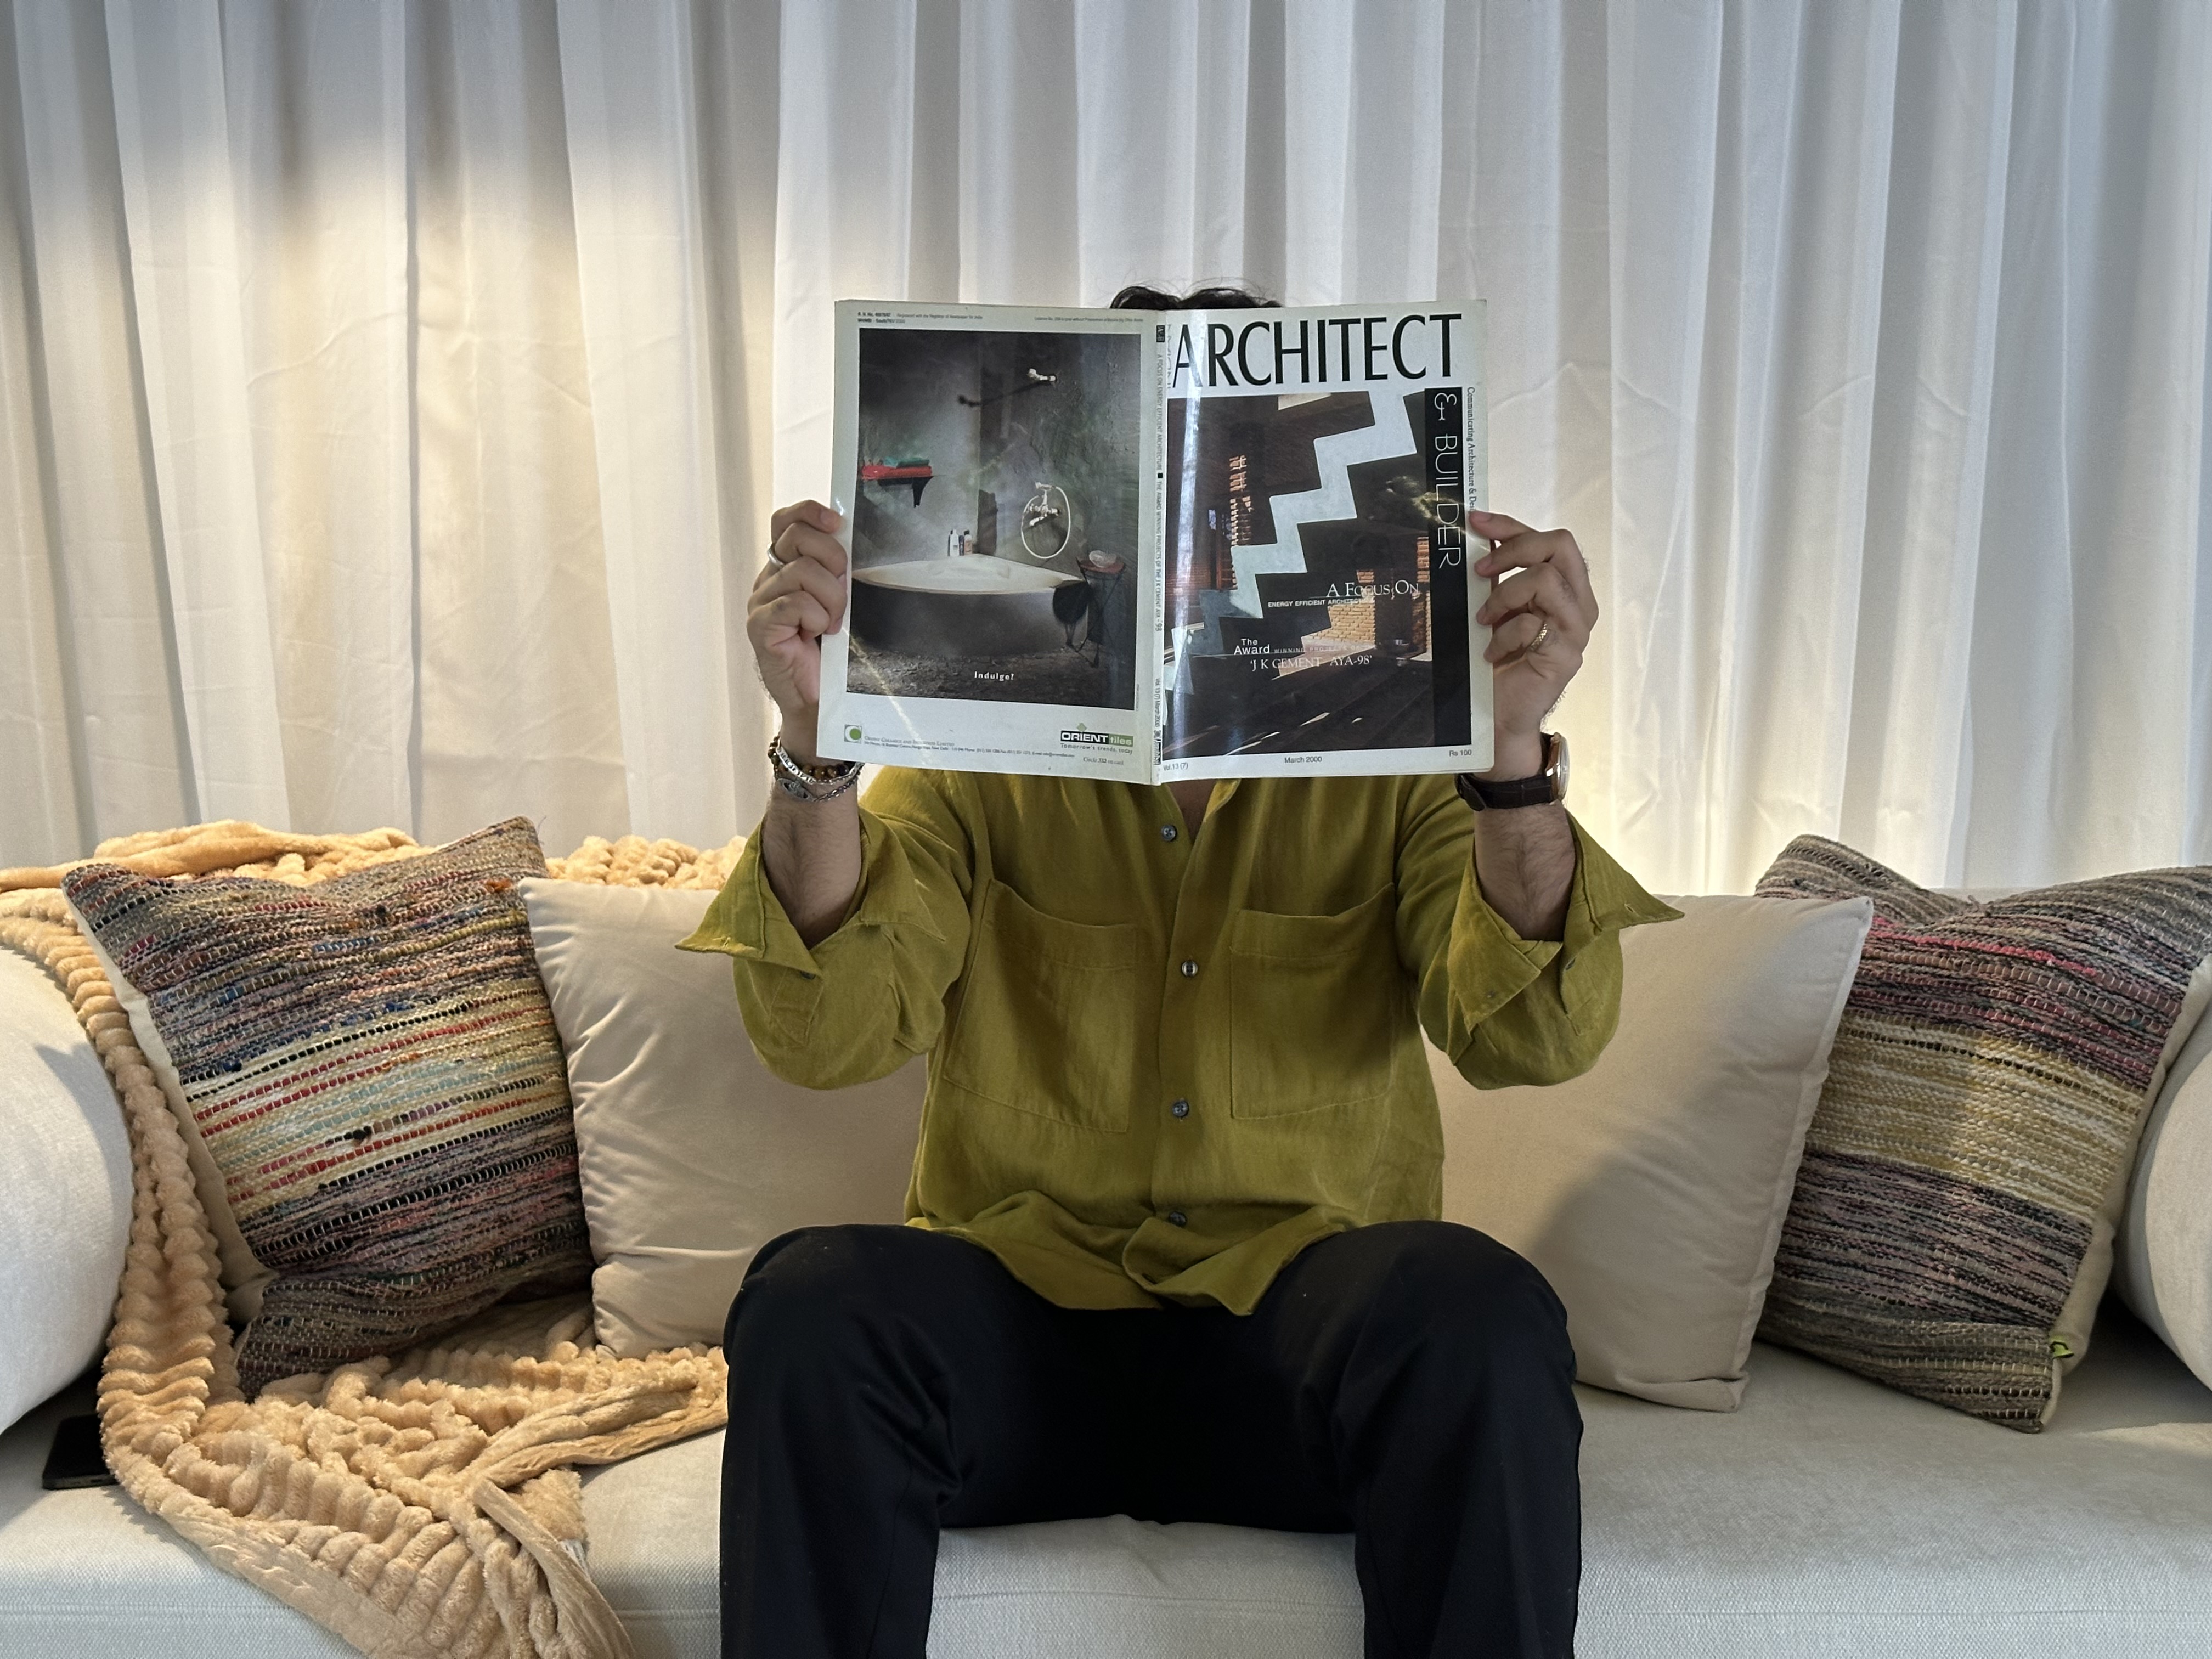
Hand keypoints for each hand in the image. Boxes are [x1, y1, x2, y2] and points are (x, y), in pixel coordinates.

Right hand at [749, 500, 847, 760]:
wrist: (820, 702)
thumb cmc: (832, 653)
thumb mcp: (840, 603)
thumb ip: (837, 572)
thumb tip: (852, 542)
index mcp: (785, 567)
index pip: (786, 520)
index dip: (809, 513)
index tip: (836, 523)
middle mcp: (768, 579)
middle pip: (796, 537)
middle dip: (832, 558)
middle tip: (843, 592)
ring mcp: (760, 601)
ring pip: (802, 571)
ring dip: (830, 597)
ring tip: (833, 623)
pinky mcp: (760, 626)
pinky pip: (794, 602)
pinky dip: (816, 617)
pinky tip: (819, 634)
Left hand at [1469, 510, 1595, 777]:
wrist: (1499, 714)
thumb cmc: (1499, 659)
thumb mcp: (1498, 607)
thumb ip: (1499, 576)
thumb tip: (1479, 535)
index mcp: (1566, 587)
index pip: (1549, 540)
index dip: (1512, 525)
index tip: (1474, 521)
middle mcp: (1579, 604)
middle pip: (1560, 546)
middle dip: (1514, 551)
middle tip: (1481, 572)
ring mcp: (1576, 629)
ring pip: (1546, 580)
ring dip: (1506, 596)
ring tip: (1485, 621)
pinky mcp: (1566, 654)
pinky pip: (1534, 623)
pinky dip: (1504, 635)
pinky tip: (1492, 653)